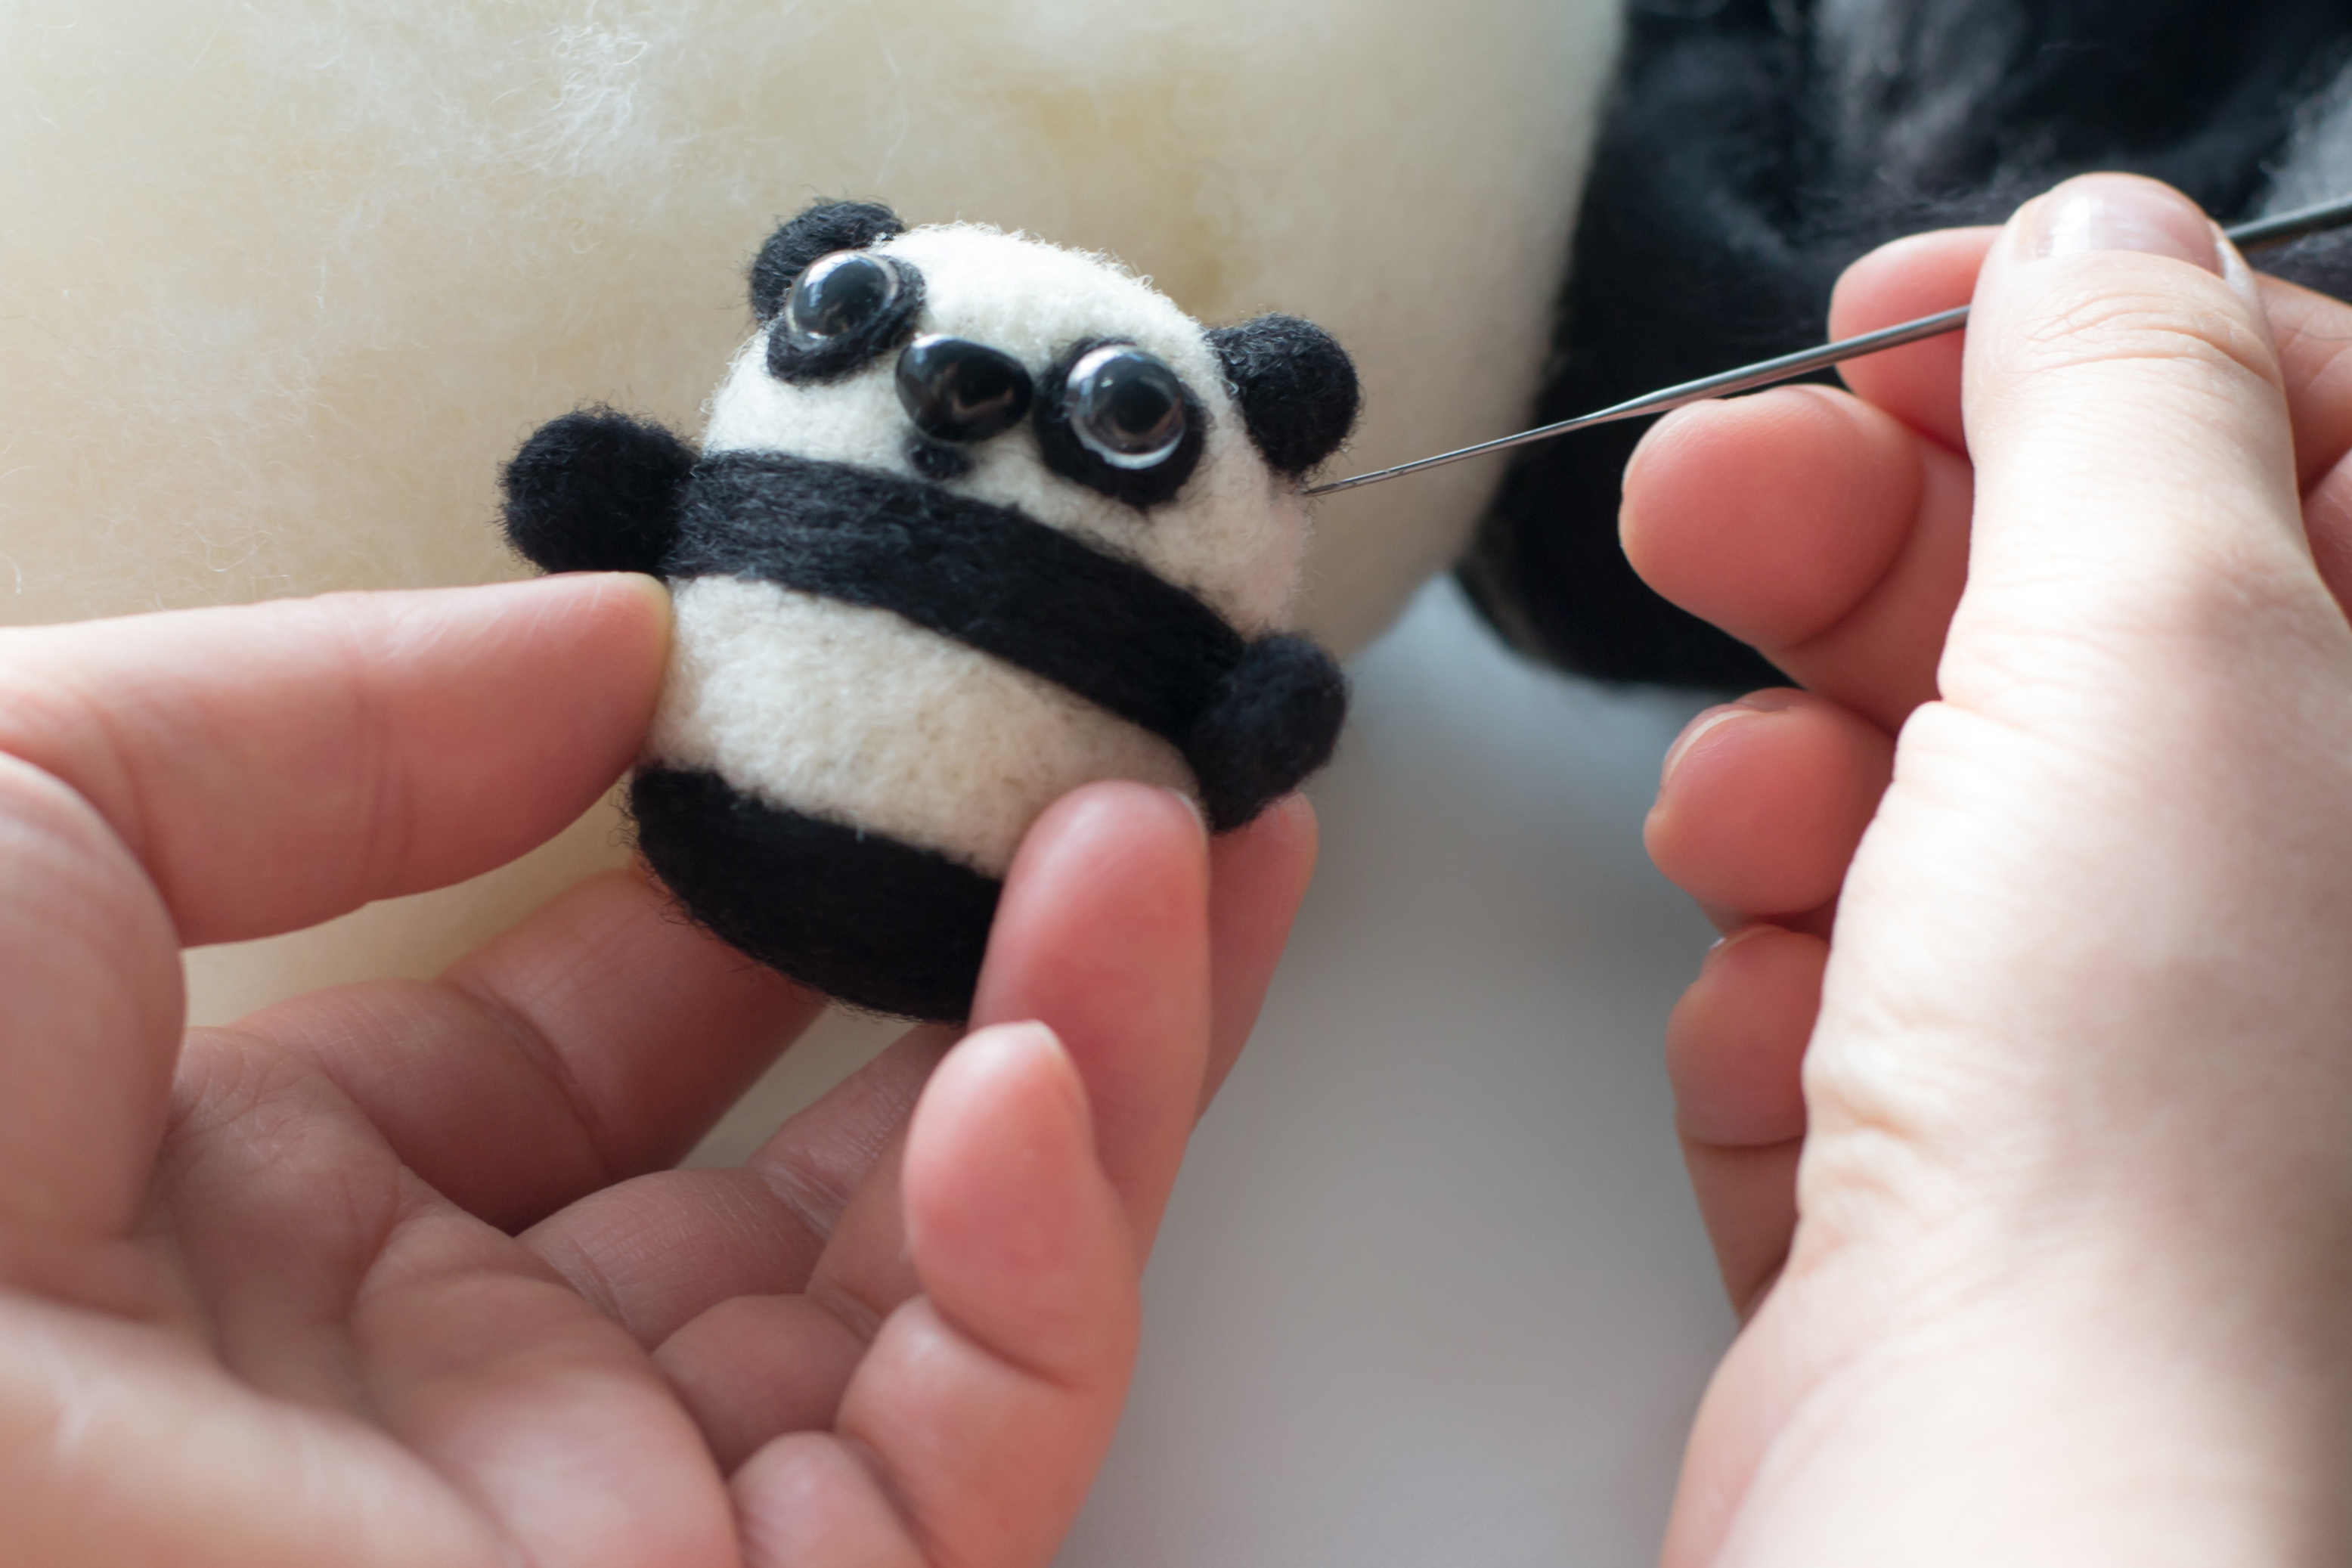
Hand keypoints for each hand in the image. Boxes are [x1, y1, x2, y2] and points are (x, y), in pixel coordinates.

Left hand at [0, 574, 1316, 1566]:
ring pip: (959, 1310)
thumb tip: (619, 649)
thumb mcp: (28, 812)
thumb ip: (339, 726)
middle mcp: (474, 1401)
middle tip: (1162, 783)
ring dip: (1103, 1065)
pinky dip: (1045, 1266)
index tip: (907, 730)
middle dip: (1029, 973)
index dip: (780, 887)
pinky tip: (1032, 1069)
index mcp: (295, 1227)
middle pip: (843, 1182)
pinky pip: (969, 1468)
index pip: (624, 1053)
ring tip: (1184, 846)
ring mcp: (617, 1542)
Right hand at [1626, 175, 2351, 1561]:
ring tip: (1763, 834)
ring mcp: (2110, 1032)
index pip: (2280, 448)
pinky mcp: (1948, 1151)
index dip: (2081, 353)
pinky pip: (1828, 982)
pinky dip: (1775, 984)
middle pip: (2054, 615)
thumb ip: (2130, 406)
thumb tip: (2099, 254)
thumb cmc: (2153, 1139)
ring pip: (1906, 801)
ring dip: (1795, 793)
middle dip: (1858, 549)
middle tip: (1714, 496)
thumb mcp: (2165, 652)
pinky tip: (1783, 1031)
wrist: (2003, 1508)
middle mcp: (2284, 895)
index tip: (1907, 323)